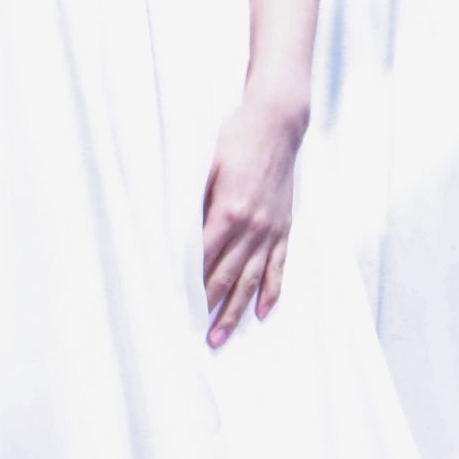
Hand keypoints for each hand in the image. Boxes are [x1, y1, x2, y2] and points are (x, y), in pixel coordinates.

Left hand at [201, 89, 303, 346]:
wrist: (276, 122)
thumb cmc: (235, 136)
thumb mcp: (205, 163)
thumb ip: (194, 200)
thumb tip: (177, 230)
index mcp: (227, 210)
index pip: (202, 257)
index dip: (187, 282)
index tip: (173, 305)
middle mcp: (251, 226)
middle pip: (225, 276)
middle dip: (208, 308)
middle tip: (195, 336)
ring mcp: (270, 229)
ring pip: (251, 280)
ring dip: (235, 311)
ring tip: (221, 336)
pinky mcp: (284, 227)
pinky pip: (279, 267)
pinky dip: (271, 292)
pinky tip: (262, 312)